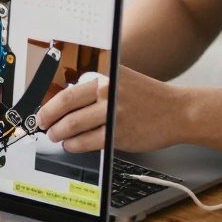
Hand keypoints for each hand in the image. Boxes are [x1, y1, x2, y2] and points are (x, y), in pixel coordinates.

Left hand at [37, 65, 180, 152]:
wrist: (177, 111)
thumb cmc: (148, 97)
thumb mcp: (121, 81)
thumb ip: (96, 88)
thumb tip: (65, 103)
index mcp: (106, 76)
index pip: (69, 90)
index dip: (50, 103)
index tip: (43, 111)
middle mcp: (108, 92)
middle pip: (66, 106)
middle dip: (48, 118)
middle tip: (43, 124)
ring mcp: (114, 113)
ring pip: (74, 125)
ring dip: (59, 133)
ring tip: (56, 136)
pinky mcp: (119, 134)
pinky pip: (88, 142)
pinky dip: (75, 145)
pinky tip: (71, 144)